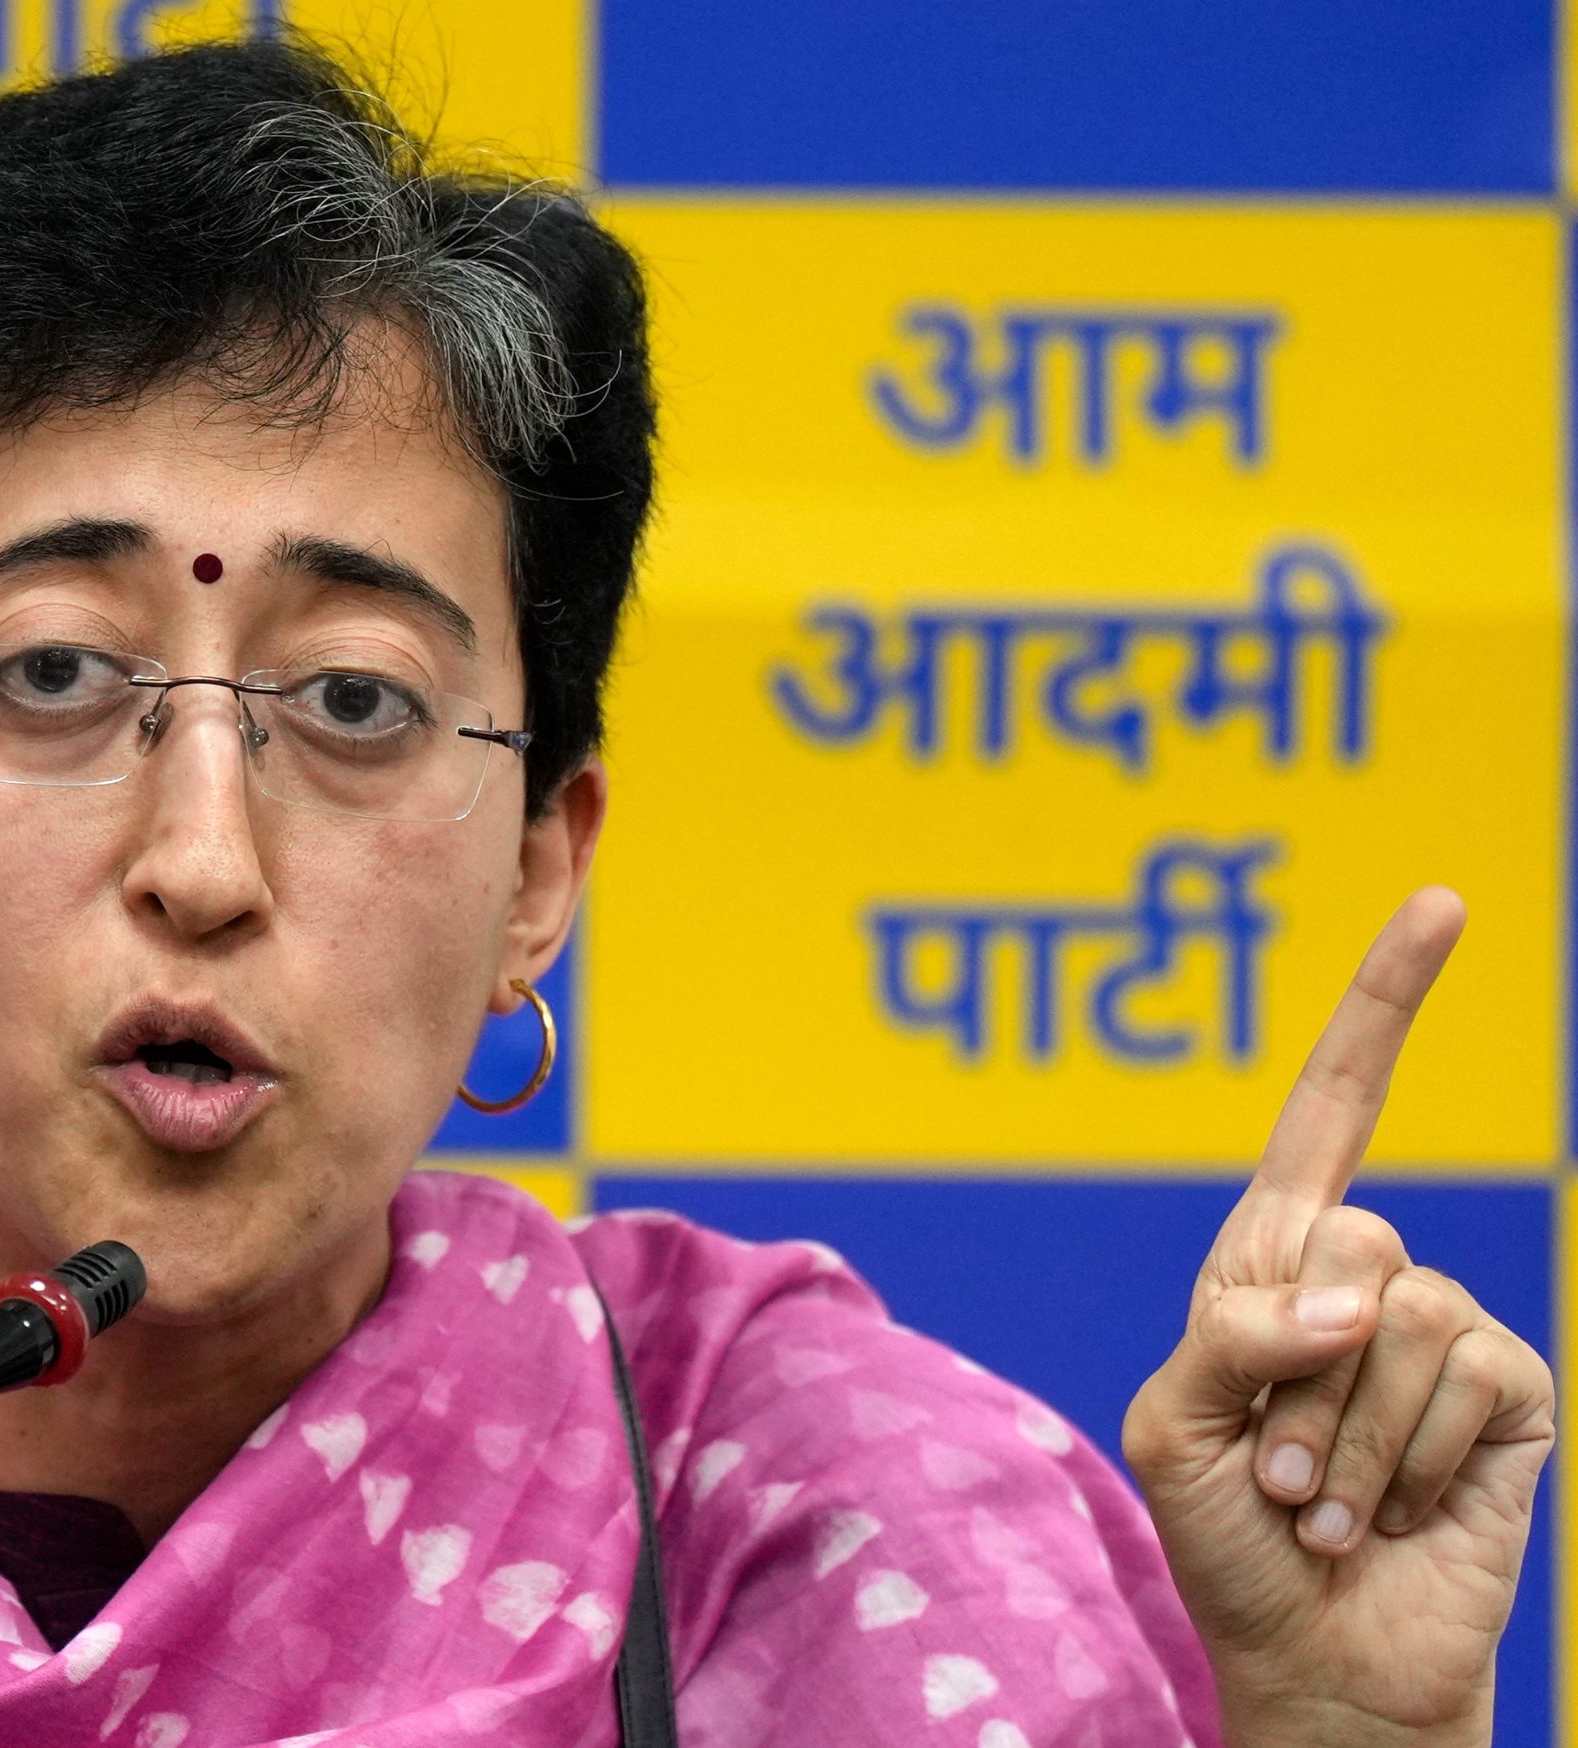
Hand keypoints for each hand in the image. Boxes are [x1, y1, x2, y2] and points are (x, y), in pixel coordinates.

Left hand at [1122, 888, 1555, 1747]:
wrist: (1312, 1655)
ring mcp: (1446, 1334)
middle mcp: (1367, 1278)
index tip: (1441, 901)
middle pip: (1351, 1237)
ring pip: (1405, 1320)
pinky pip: (1469, 1377)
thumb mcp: (1179, 1424)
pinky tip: (1393, 1511)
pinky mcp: (1513, 1396)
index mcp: (1273, 1261)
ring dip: (1344, 1439)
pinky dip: (1408, 1460)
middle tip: (1279, 1468)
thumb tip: (1355, 1296)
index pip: (1334, 1107)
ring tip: (1329, 1502)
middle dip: (1293, 1376)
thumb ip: (1236, 1334)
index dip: (1385, 1005)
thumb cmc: (1228, 1537)